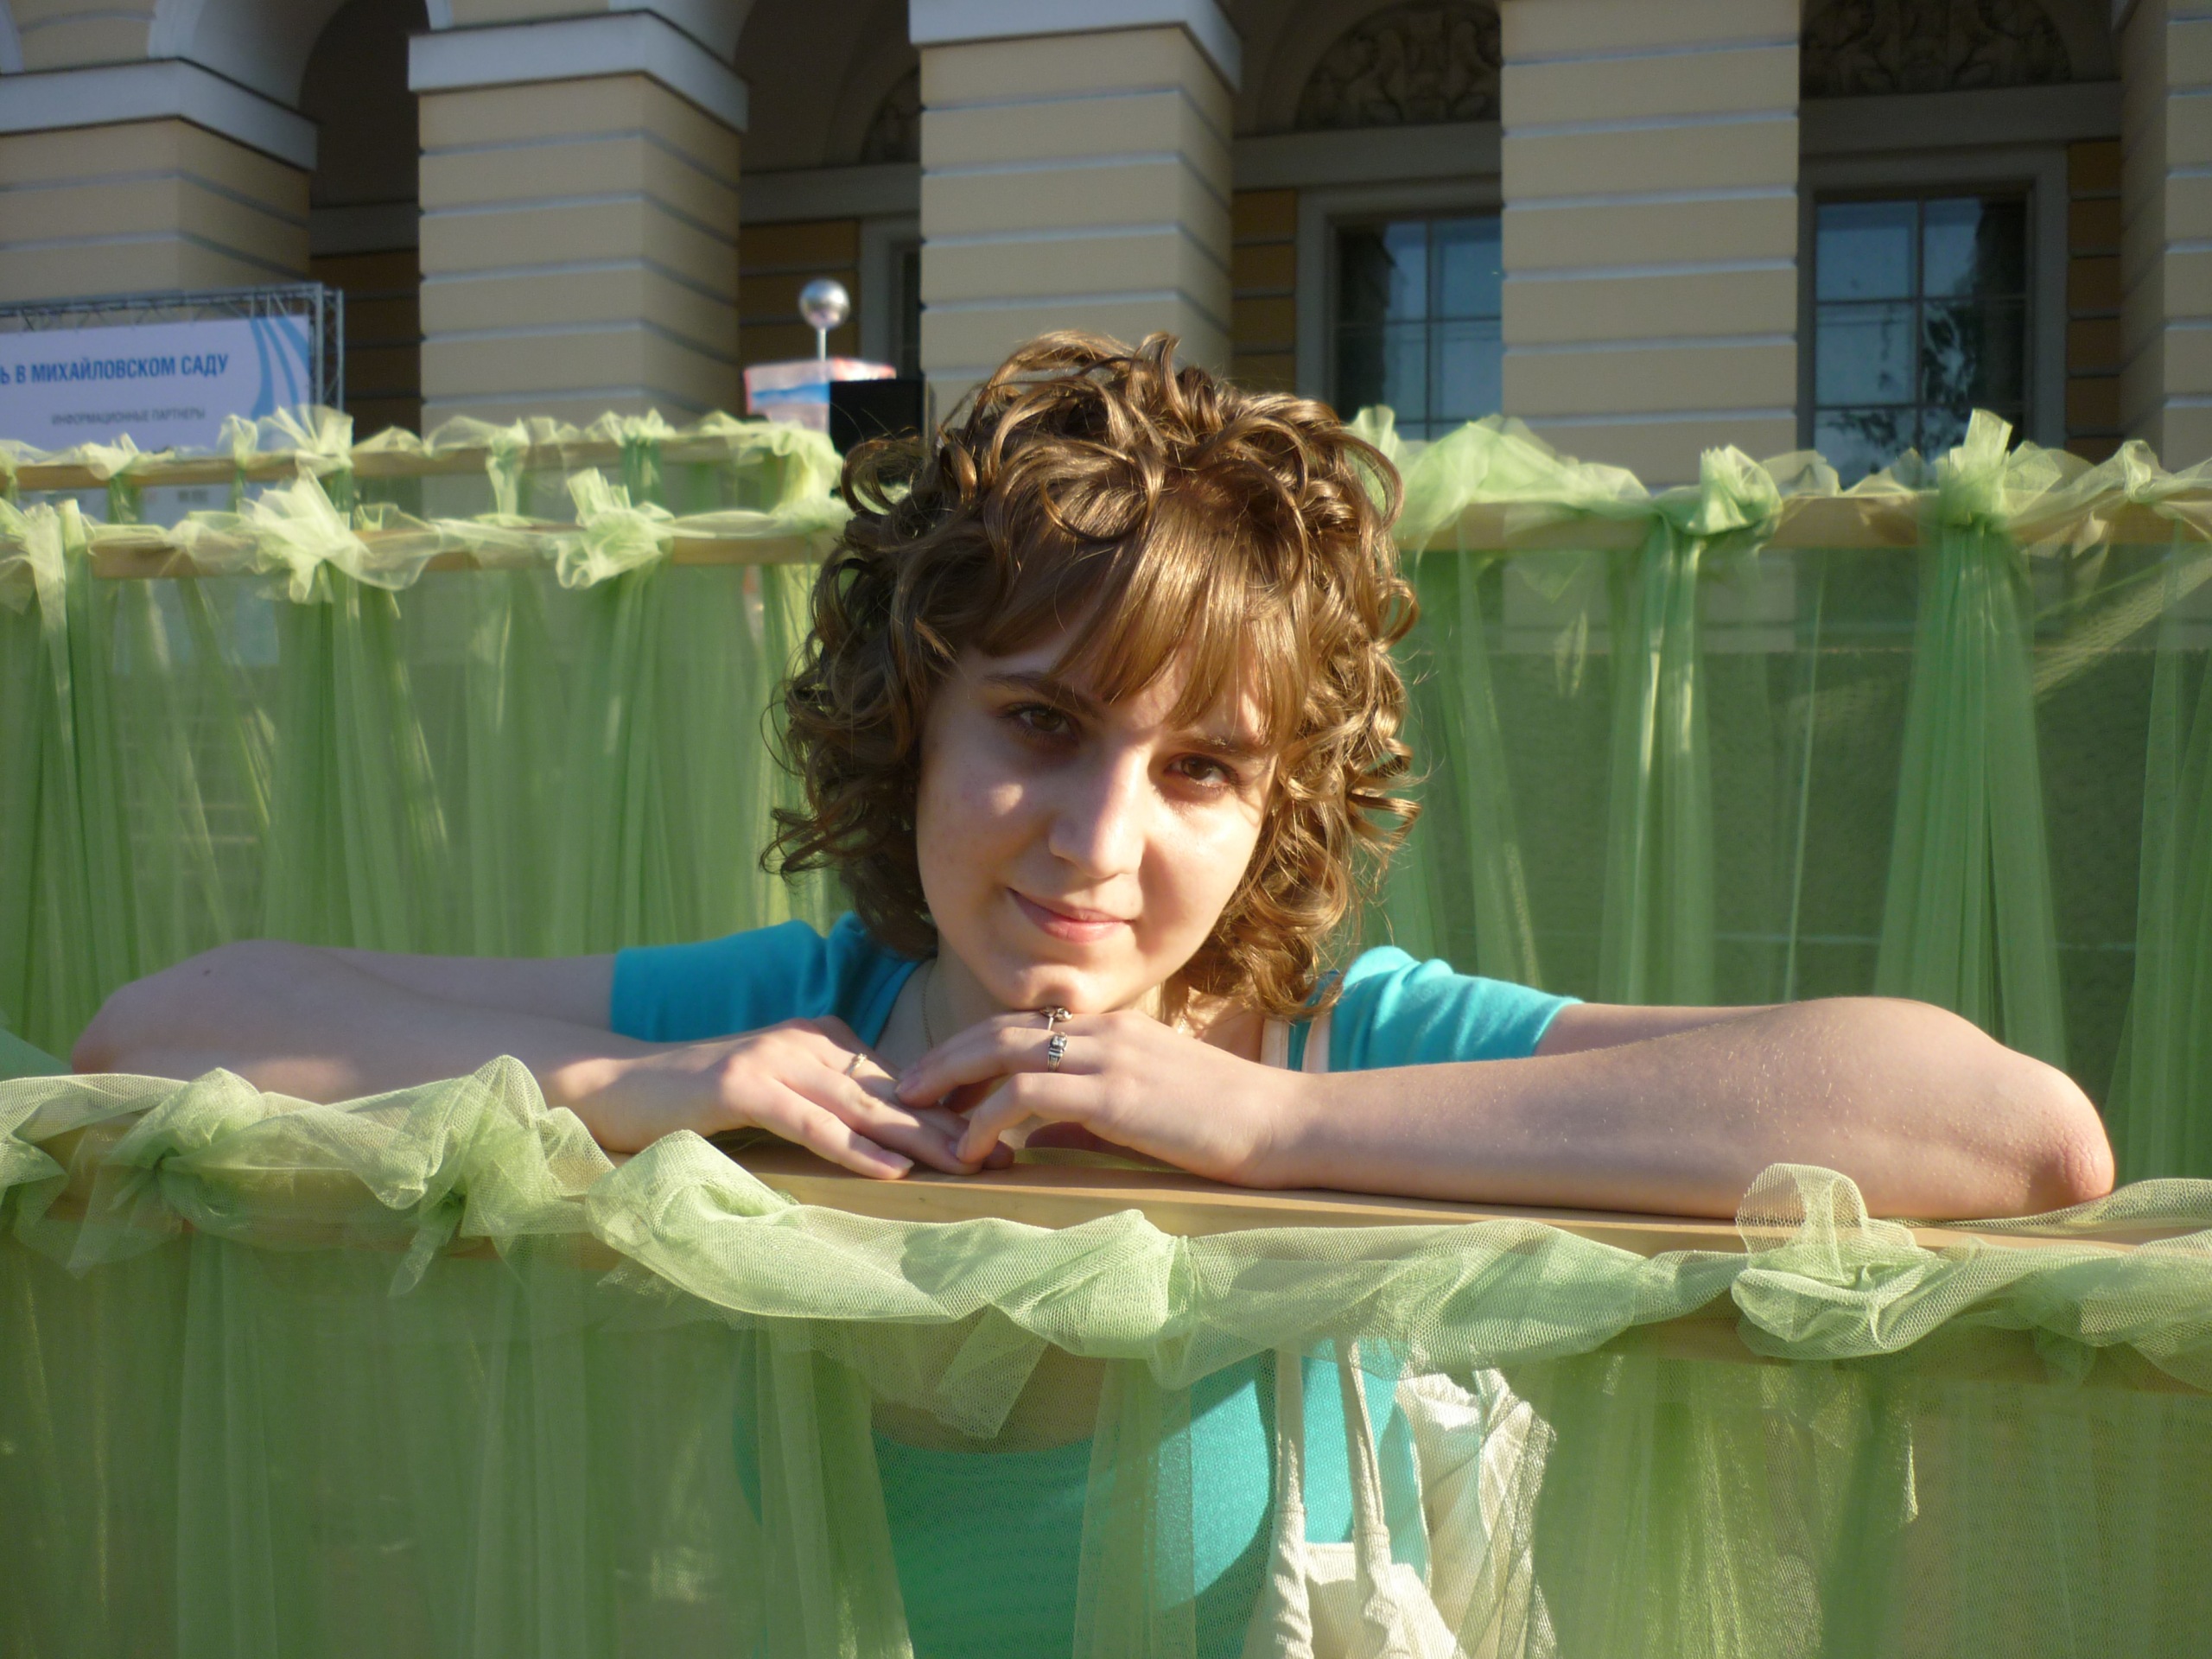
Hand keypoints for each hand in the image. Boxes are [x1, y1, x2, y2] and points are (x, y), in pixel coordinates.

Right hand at [576, 1017, 970, 1178]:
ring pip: (861, 1106)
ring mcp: (775, 1061)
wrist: (618, 1085)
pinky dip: (854, 1147)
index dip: (949, 1110)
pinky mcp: (743, 1089)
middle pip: (891, 1092)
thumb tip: (889, 1134)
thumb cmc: (698, 1101)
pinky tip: (893, 1169)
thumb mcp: (776, 1093)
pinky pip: (810, 1123)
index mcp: (821, 1040)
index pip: (898, 1080)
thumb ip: (826, 1101)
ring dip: (919, 1138)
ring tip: (968, 1163)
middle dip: (951, 1124)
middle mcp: (806, 1043)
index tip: (1000, 1137)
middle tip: (1006, 1153)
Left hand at [893, 1009, 1312, 1184]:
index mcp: (1113, 1030)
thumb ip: (1085, 1118)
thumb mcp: (1145, 1113)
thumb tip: (1030, 1139)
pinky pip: (1028, 1098)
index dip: (972, 1050)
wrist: (1284, 1125)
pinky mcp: (1114, 1094)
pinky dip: (988, 1121)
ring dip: (952, 1085)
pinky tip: (970, 1152)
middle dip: (944, 1059)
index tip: (937, 1081)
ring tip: (918, 1118)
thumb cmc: (1224, 1126)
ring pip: (1003, 1055)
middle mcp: (1103, 1031)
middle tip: (904, 1089)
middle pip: (999, 1031)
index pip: (1023, 1027)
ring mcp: (1108, 1057)